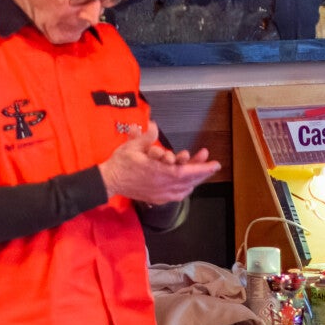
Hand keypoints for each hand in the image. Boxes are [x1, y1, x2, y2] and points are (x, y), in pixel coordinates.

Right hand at [100, 123, 220, 204]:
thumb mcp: (132, 146)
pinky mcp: (157, 198)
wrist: (109, 181)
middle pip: (189, 180)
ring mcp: (160, 194)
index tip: (215, 164)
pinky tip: (190, 182)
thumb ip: (146, 137)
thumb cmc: (121, 162)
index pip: (185, 172)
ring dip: (195, 179)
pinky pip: (177, 195)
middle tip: (212, 164)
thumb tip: (154, 125)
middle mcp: (162, 184)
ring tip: (202, 169)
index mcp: (157, 171)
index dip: (201, 169)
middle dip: (203, 171)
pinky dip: (186, 188)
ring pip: (185, 188)